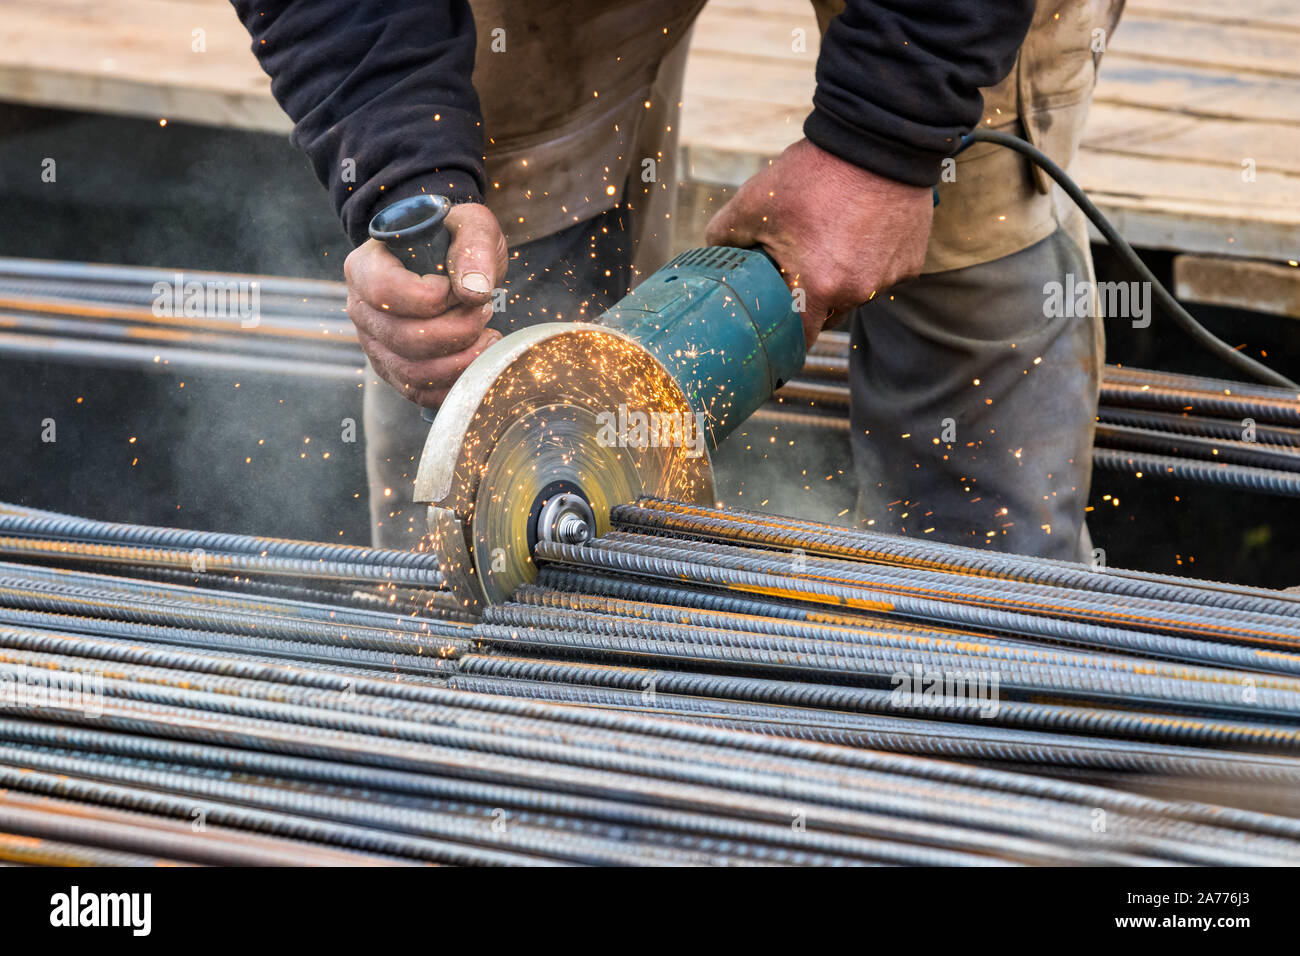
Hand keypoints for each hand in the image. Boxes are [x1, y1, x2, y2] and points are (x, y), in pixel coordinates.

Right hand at [344, 202, 508, 406]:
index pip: (384, 292)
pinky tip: (480, 360)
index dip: (430, 298)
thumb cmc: (454, 242)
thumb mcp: (471, 227)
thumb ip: (473, 248)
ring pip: (413, 372)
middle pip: (404, 338)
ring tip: (488, 335)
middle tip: (484, 310)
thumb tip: (474, 290)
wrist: (448, 262)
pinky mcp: (395, 371)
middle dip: (457, 330)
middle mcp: (362, 310)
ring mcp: (376, 345)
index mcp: (365, 267)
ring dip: (462, 361)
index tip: (458, 289)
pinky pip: (421, 394)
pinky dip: (455, 385)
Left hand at [706, 138, 932, 345]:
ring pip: (856, 295)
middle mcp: (857, 292)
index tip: (775, 328)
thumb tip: (713, 253)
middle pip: (827, 316)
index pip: (799, 339)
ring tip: (832, 239)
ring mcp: (887, 279)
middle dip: (811, 300)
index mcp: (817, 287)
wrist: (878, 140)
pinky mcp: (910, 264)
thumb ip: (724, 235)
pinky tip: (861, 231)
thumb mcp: (753, 201)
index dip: (784, 336)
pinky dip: (870, 261)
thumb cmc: (813, 174)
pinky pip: (882, 275)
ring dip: (842, 279)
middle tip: (798, 268)